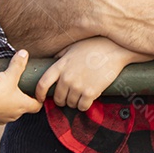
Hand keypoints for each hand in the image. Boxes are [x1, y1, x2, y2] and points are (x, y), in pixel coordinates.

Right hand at [0, 50, 42, 124]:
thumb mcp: (10, 74)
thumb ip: (19, 64)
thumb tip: (24, 53)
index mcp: (22, 105)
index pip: (36, 106)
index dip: (38, 100)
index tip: (37, 94)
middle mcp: (12, 115)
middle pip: (22, 109)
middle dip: (22, 101)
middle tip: (20, 90)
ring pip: (8, 113)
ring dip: (8, 106)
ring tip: (4, 94)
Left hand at [36, 37, 153, 111]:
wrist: (115, 49)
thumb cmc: (95, 45)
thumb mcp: (73, 47)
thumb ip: (60, 56)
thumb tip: (53, 61)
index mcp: (60, 65)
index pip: (42, 84)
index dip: (39, 94)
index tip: (40, 98)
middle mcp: (67, 77)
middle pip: (57, 98)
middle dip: (62, 99)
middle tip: (68, 96)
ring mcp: (78, 86)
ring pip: (70, 104)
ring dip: (74, 102)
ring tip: (81, 94)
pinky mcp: (91, 92)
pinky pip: (82, 107)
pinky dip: (85, 105)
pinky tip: (88, 98)